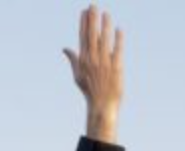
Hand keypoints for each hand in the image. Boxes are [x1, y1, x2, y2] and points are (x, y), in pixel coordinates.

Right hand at [62, 5, 123, 141]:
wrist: (102, 105)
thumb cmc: (90, 91)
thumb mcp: (77, 76)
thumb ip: (73, 59)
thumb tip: (65, 48)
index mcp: (83, 59)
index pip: (83, 37)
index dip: (83, 23)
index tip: (84, 11)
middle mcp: (93, 59)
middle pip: (92, 35)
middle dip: (92, 19)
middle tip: (93, 5)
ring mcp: (104, 63)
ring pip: (104, 40)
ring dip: (105, 25)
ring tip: (106, 13)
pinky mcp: (116, 68)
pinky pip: (117, 50)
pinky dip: (118, 40)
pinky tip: (119, 29)